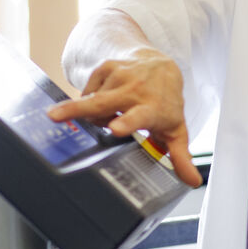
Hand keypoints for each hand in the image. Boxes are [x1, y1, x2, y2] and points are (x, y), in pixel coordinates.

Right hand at [48, 49, 201, 186]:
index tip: (115, 128)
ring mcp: (119, 76)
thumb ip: (180, 156)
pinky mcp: (105, 67)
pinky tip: (109, 100)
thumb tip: (192, 181)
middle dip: (78, 109)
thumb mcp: (175, 129)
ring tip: (113, 114)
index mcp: (152, 109)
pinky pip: (87, 92)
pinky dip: (93, 101)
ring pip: (91, 102)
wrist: (162, 66)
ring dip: (95, 114)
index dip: (127, 123)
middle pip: (101, 104)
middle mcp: (135, 90)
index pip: (139, 116)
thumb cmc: (166, 102)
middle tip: (55, 115)